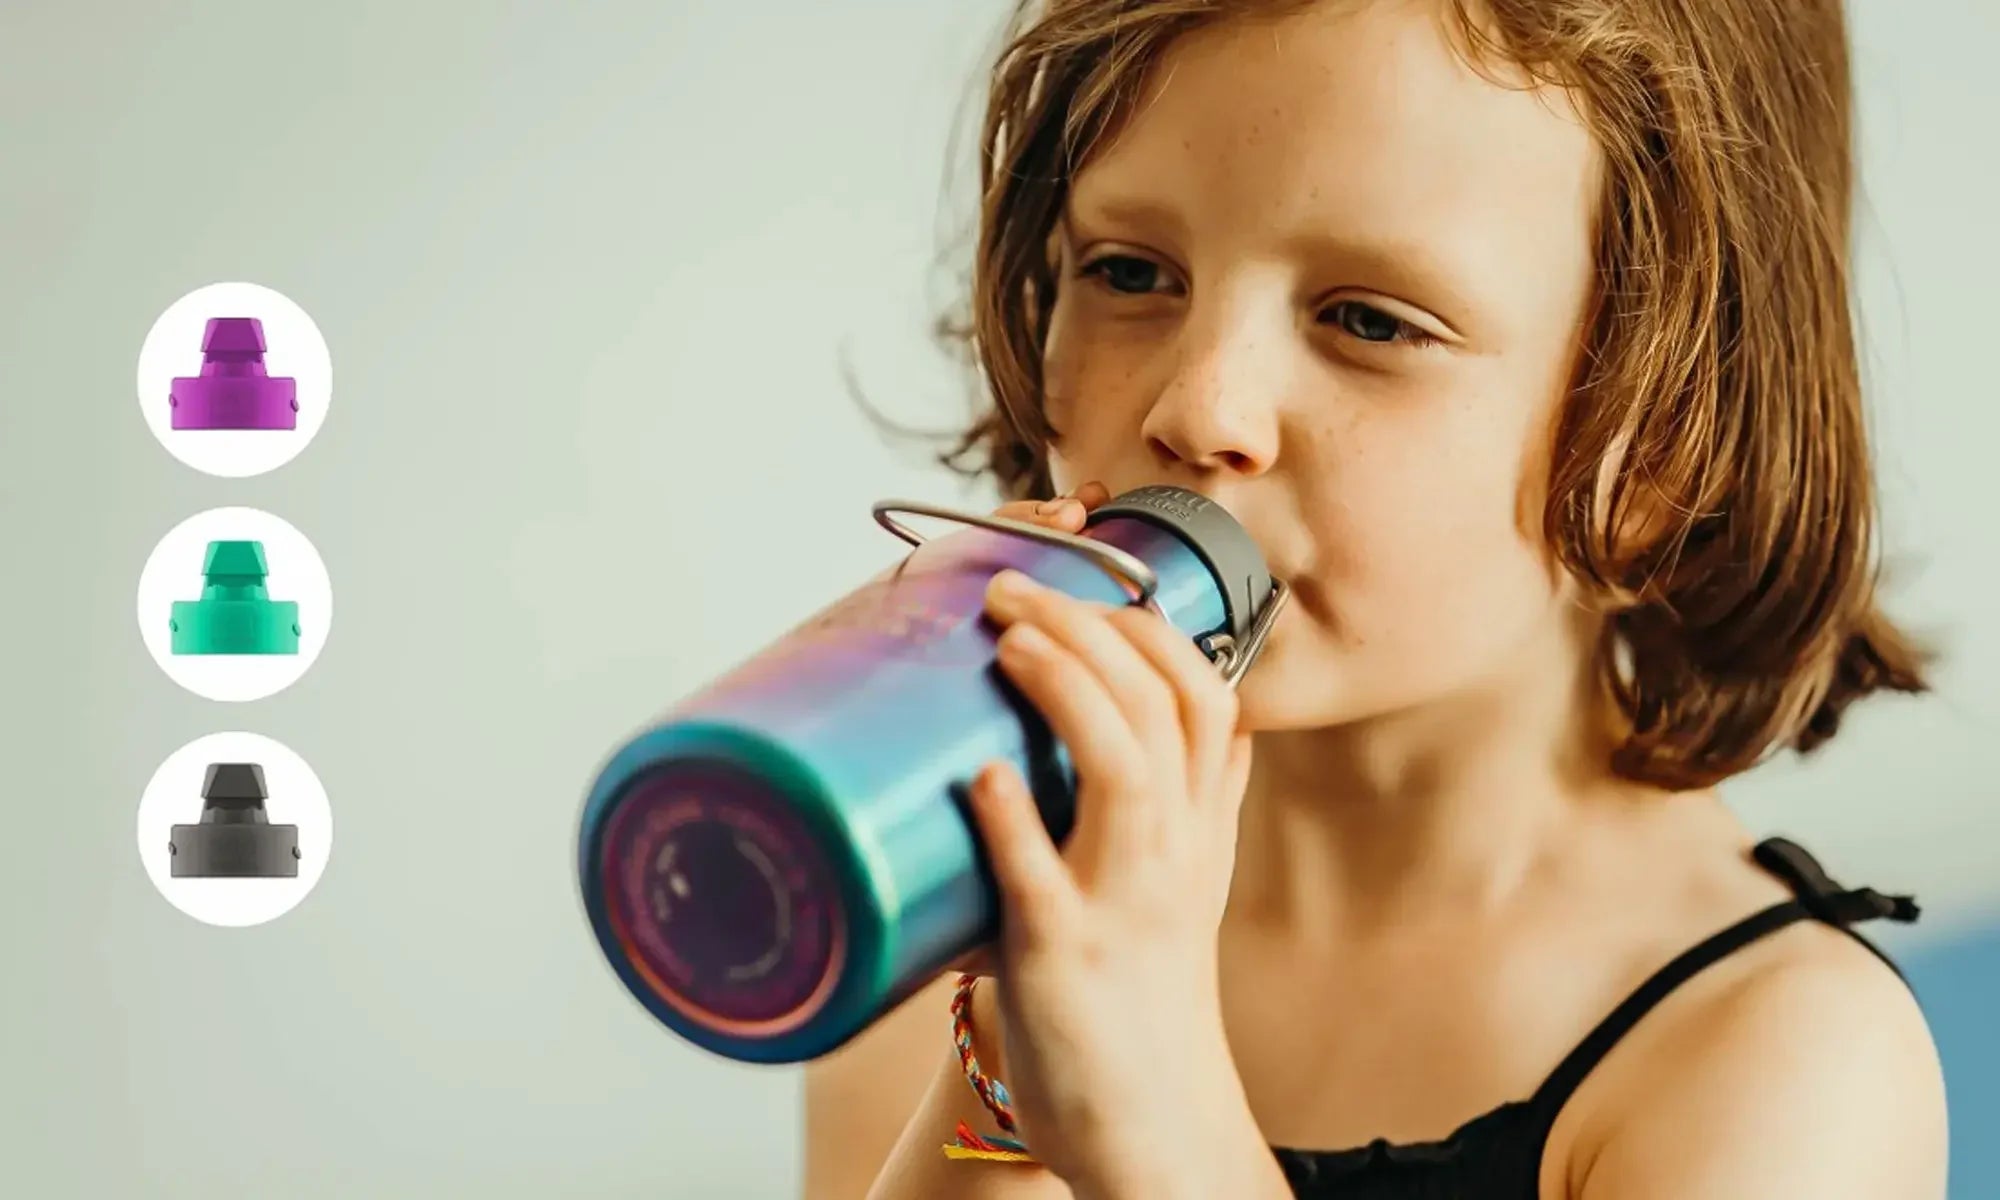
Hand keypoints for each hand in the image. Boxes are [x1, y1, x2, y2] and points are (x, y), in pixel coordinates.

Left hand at [963, 480, 1258, 1188]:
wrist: (1149, 1117)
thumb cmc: (1150, 990)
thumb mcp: (1189, 882)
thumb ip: (1192, 799)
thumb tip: (1193, 712)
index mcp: (1196, 825)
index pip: (1204, 692)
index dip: (1148, 623)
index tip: (1084, 587)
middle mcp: (1172, 850)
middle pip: (1159, 702)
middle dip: (1087, 625)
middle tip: (1011, 587)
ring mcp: (1122, 900)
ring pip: (1118, 765)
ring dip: (1064, 688)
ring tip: (1009, 640)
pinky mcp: (1064, 955)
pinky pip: (1038, 873)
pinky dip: (1010, 816)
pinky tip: (980, 774)